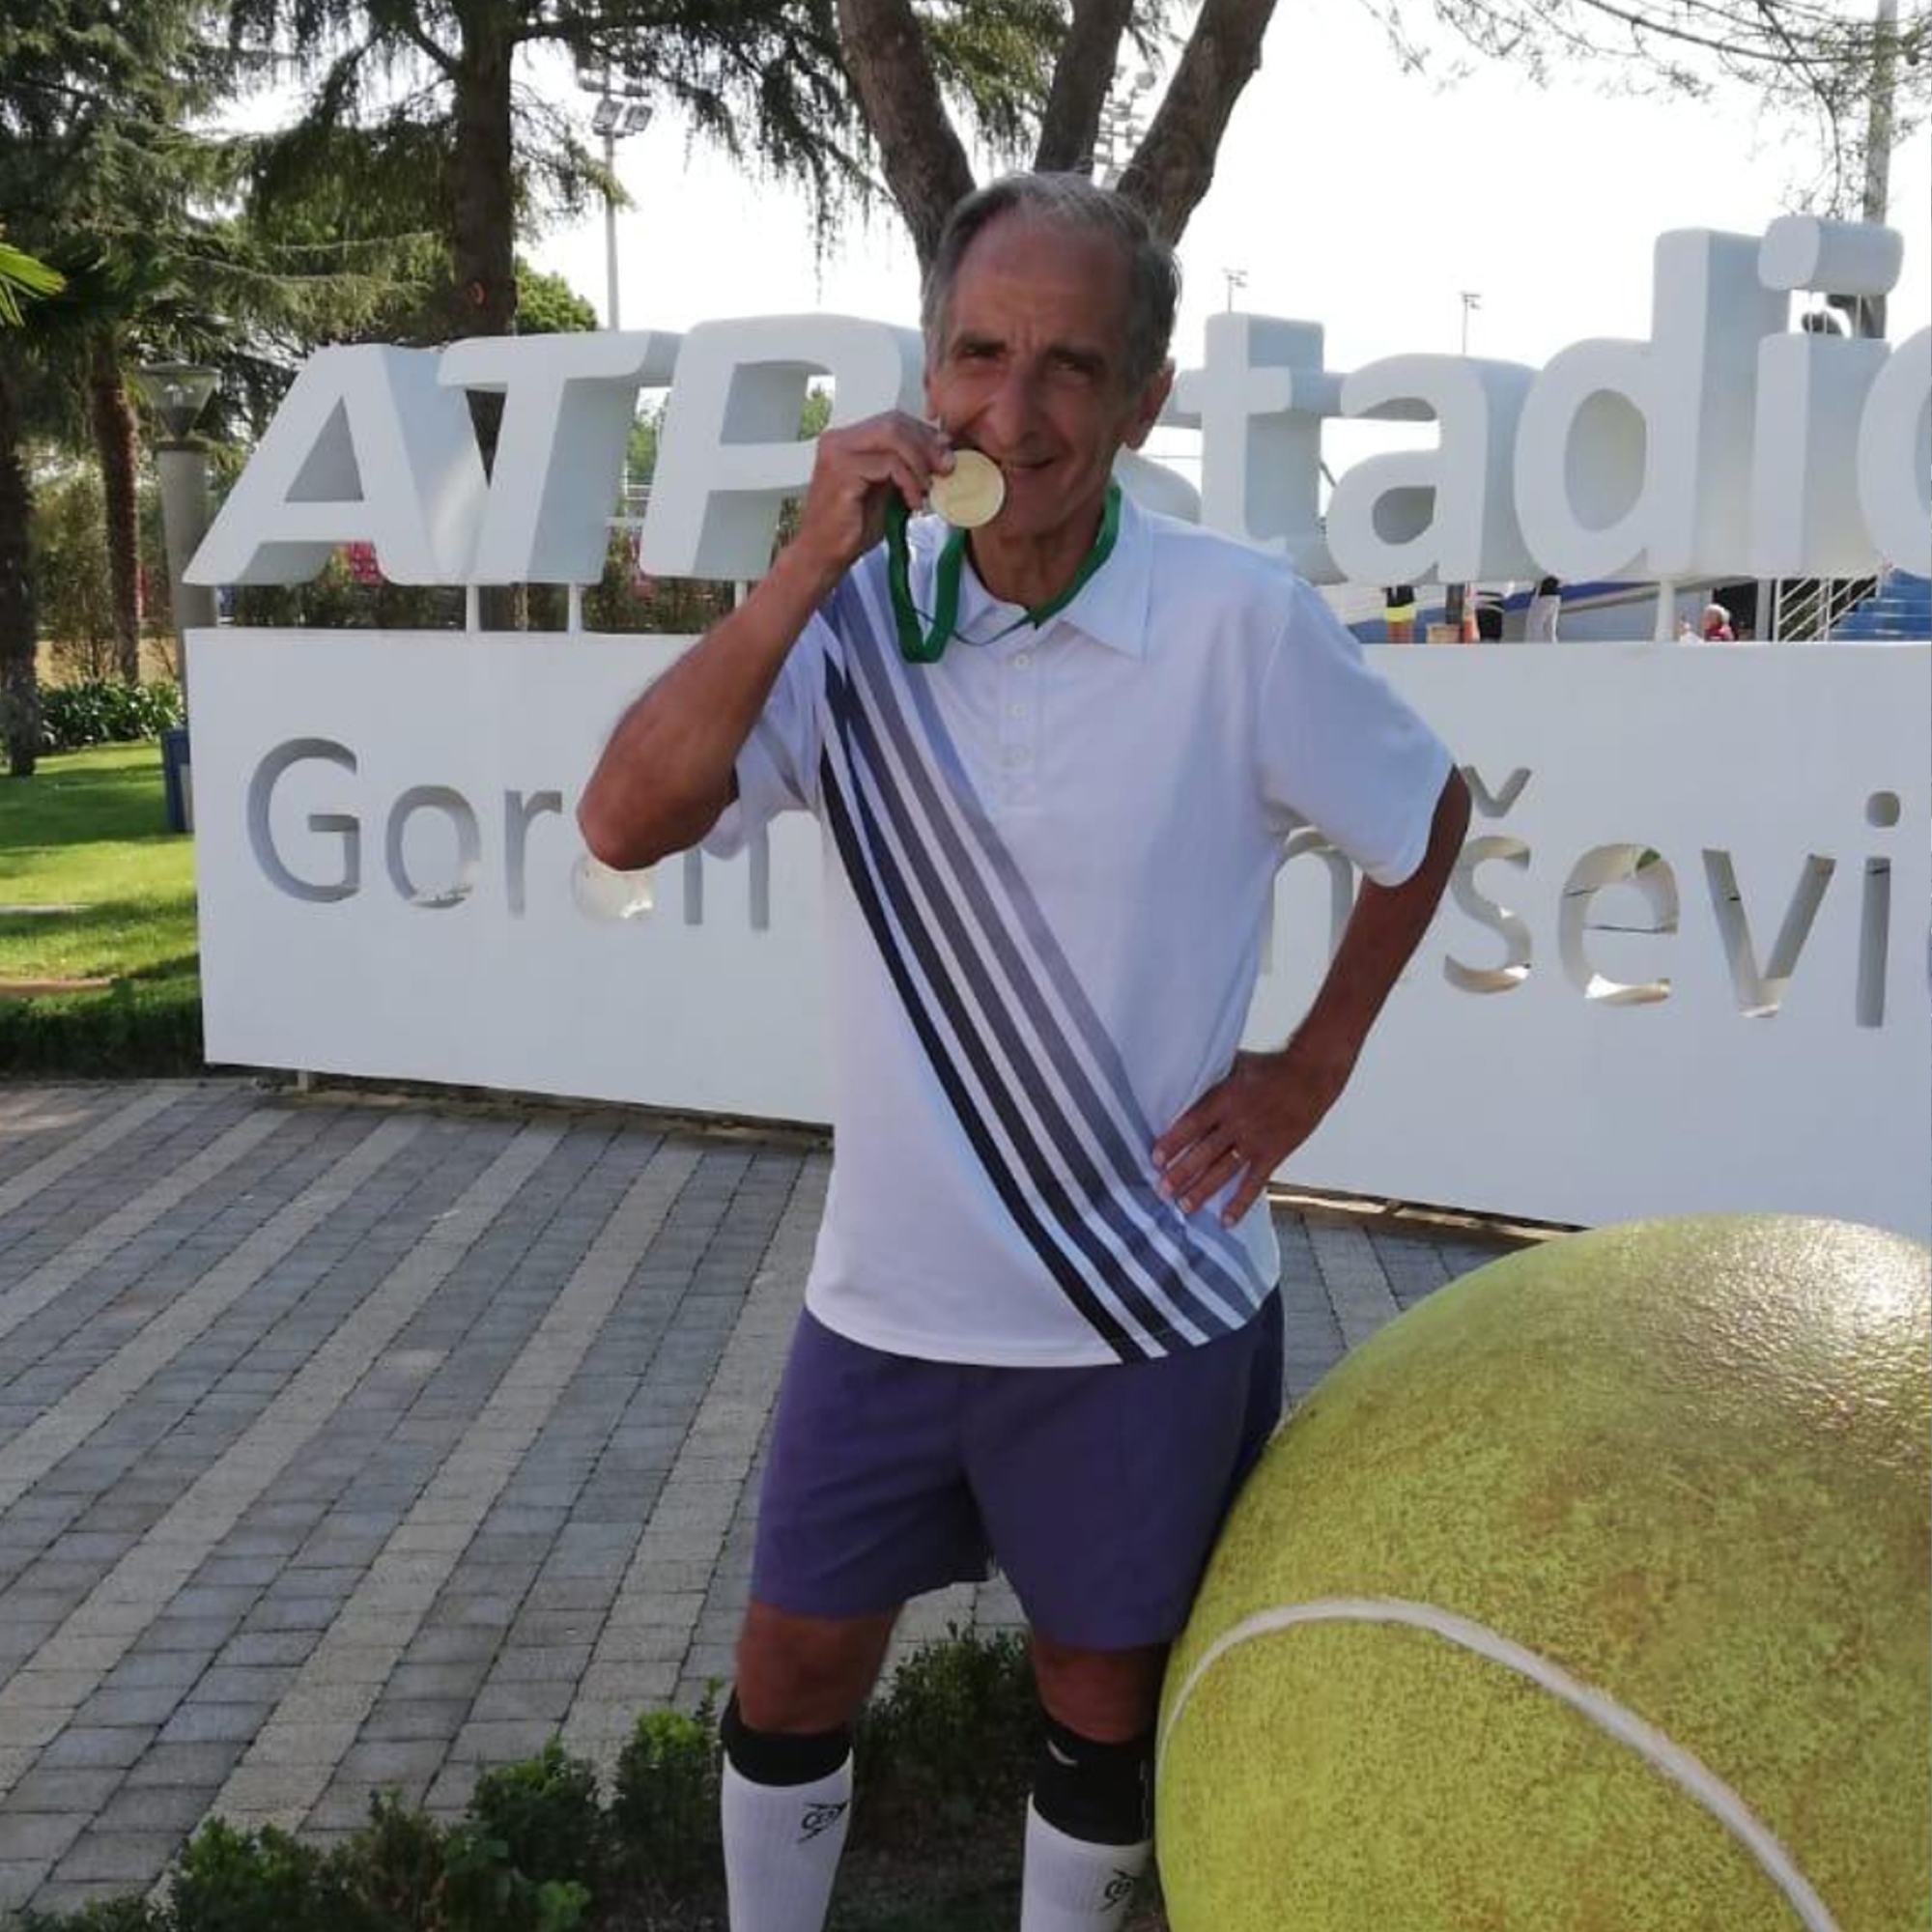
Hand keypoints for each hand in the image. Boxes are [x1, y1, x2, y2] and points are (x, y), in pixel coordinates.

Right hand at [791, 411, 952, 581]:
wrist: (824, 555)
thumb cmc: (852, 528)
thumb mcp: (886, 491)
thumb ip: (905, 469)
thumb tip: (940, 453)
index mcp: (846, 440)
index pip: (892, 421)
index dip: (922, 435)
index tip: (944, 456)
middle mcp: (838, 440)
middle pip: (894, 423)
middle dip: (926, 445)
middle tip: (945, 469)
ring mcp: (837, 453)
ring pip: (893, 437)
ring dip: (920, 463)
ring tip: (927, 490)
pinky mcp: (842, 471)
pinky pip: (889, 463)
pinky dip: (908, 481)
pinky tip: (912, 502)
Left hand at [1152, 1040, 1357, 1224]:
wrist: (1311, 1075)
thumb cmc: (1270, 1067)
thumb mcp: (1235, 1065)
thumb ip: (1211, 1080)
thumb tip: (1181, 1081)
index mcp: (1225, 1098)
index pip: (1192, 1123)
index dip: (1173, 1142)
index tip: (1156, 1158)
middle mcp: (1238, 1122)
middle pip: (1204, 1152)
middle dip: (1181, 1173)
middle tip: (1162, 1191)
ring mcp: (1256, 1141)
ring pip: (1224, 1170)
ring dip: (1202, 1190)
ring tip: (1183, 1207)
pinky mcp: (1274, 1154)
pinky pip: (1254, 1183)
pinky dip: (1240, 1203)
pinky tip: (1226, 1219)